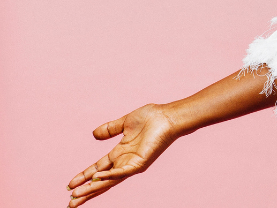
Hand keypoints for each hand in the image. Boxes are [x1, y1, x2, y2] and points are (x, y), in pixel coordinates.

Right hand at [66, 104, 180, 205]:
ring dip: (92, 188)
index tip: (70, 185)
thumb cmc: (152, 118)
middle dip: (85, 191)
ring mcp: (132, 164)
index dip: (84, 177)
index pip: (98, 169)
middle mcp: (125, 161)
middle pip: (101, 180)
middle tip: (70, 203)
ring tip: (76, 197)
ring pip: (108, 180)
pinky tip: (96, 179)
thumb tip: (94, 134)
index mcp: (120, 153)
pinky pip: (122, 172)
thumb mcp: (125, 123)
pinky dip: (109, 176)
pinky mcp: (140, 162)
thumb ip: (110, 129)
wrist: (168, 115)